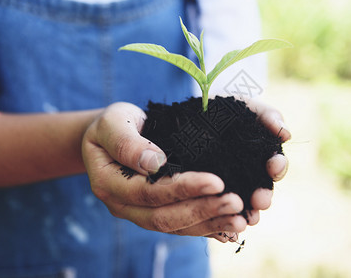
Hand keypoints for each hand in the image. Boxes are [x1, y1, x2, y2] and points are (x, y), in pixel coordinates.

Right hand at [82, 102, 247, 237]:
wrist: (110, 138)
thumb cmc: (113, 125)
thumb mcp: (113, 123)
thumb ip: (127, 143)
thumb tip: (155, 162)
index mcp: (109, 184)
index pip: (149, 192)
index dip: (183, 188)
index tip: (216, 180)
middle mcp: (123, 206)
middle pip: (164, 218)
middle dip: (203, 210)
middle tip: (236, 203)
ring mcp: (139, 214)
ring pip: (176, 227)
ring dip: (210, 223)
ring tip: (241, 219)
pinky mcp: (155, 213)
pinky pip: (181, 226)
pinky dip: (207, 228)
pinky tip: (231, 228)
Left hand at [210, 99, 290, 242]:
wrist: (191, 113)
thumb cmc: (224, 109)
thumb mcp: (246, 106)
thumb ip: (268, 115)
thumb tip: (286, 134)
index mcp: (261, 156)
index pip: (275, 166)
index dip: (278, 167)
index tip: (273, 166)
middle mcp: (249, 174)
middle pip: (262, 190)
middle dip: (264, 196)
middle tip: (260, 201)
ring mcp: (229, 185)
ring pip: (243, 204)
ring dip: (248, 213)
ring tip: (248, 219)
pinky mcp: (207, 193)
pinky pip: (218, 208)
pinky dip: (224, 219)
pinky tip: (226, 226)